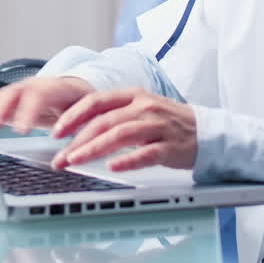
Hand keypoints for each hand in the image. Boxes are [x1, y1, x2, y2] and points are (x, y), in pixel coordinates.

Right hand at [0, 76, 94, 134]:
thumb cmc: (82, 106)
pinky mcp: (11, 101)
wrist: (76, 92)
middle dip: (0, 110)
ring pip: (1, 97)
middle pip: (14, 93)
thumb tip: (71, 154)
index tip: (21, 130)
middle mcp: (35, 86)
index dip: (27, 111)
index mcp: (56, 88)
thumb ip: (77, 131)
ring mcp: (21, 91)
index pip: (38, 95)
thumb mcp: (86, 116)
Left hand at [50, 88, 196, 171]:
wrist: (207, 132)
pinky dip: (127, 160)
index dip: (73, 115)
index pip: (96, 101)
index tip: (56, 131)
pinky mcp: (170, 146)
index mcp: (133, 95)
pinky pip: (146, 153)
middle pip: (104, 121)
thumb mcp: (139, 109)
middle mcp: (144, 107)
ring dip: (94, 148)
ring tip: (76, 161)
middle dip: (77, 140)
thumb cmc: (168, 123)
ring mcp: (158, 126)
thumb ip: (113, 115)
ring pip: (120, 135)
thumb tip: (78, 128)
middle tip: (60, 156)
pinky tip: (113, 167)